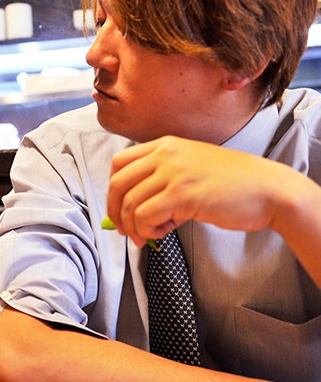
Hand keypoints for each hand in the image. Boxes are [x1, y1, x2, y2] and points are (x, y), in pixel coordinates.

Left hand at [106, 136, 298, 245]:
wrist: (268, 189)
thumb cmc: (231, 185)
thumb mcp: (190, 170)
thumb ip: (161, 182)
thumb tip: (128, 210)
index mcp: (165, 145)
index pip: (119, 163)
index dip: (112, 190)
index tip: (119, 209)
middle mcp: (166, 154)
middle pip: (117, 183)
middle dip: (114, 211)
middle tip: (124, 230)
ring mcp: (173, 172)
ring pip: (129, 203)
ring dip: (134, 227)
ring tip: (149, 235)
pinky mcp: (182, 194)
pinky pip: (144, 216)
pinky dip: (147, 230)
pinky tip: (163, 233)